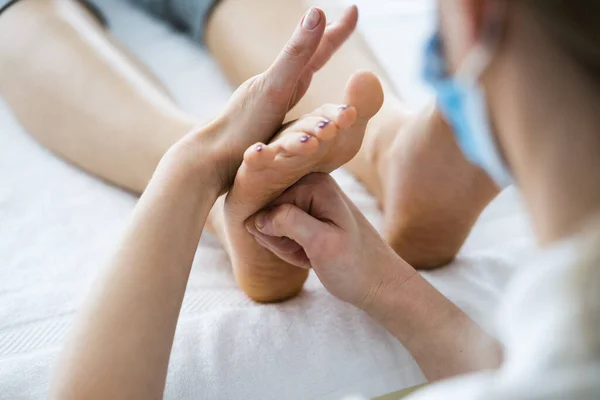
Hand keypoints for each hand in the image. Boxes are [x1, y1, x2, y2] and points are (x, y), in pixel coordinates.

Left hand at [167, 6, 359, 193]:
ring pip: (298, 76)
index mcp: (283, 77)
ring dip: (313, 60)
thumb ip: (296, 54)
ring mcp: (270, 104)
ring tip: (323, 50)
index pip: (316, 48)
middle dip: (328, 39)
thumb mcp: (275, 87)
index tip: (355, 9)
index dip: (337, 30)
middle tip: (344, 23)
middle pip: (309, 56)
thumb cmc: (243, 125)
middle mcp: (276, 86)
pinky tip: (297, 96)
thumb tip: (316, 10)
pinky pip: (290, 101)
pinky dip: (300, 90)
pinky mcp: (266, 125)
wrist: (211, 158)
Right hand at [244, 173, 415, 311]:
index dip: (275, 232)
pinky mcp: (310, 213)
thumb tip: (255, 217)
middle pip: (268, 213)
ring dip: (286, 247)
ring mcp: (310, 198)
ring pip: (273, 225)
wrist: (379, 283)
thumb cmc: (354, 265)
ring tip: (312, 255)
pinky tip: (311, 255)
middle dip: (281, 241)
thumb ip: (287, 223)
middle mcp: (310, 183)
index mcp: (315, 183)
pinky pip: (284, 232)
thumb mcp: (321, 244)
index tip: (301, 246)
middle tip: (308, 253)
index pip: (267, 205)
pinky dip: (292, 248)